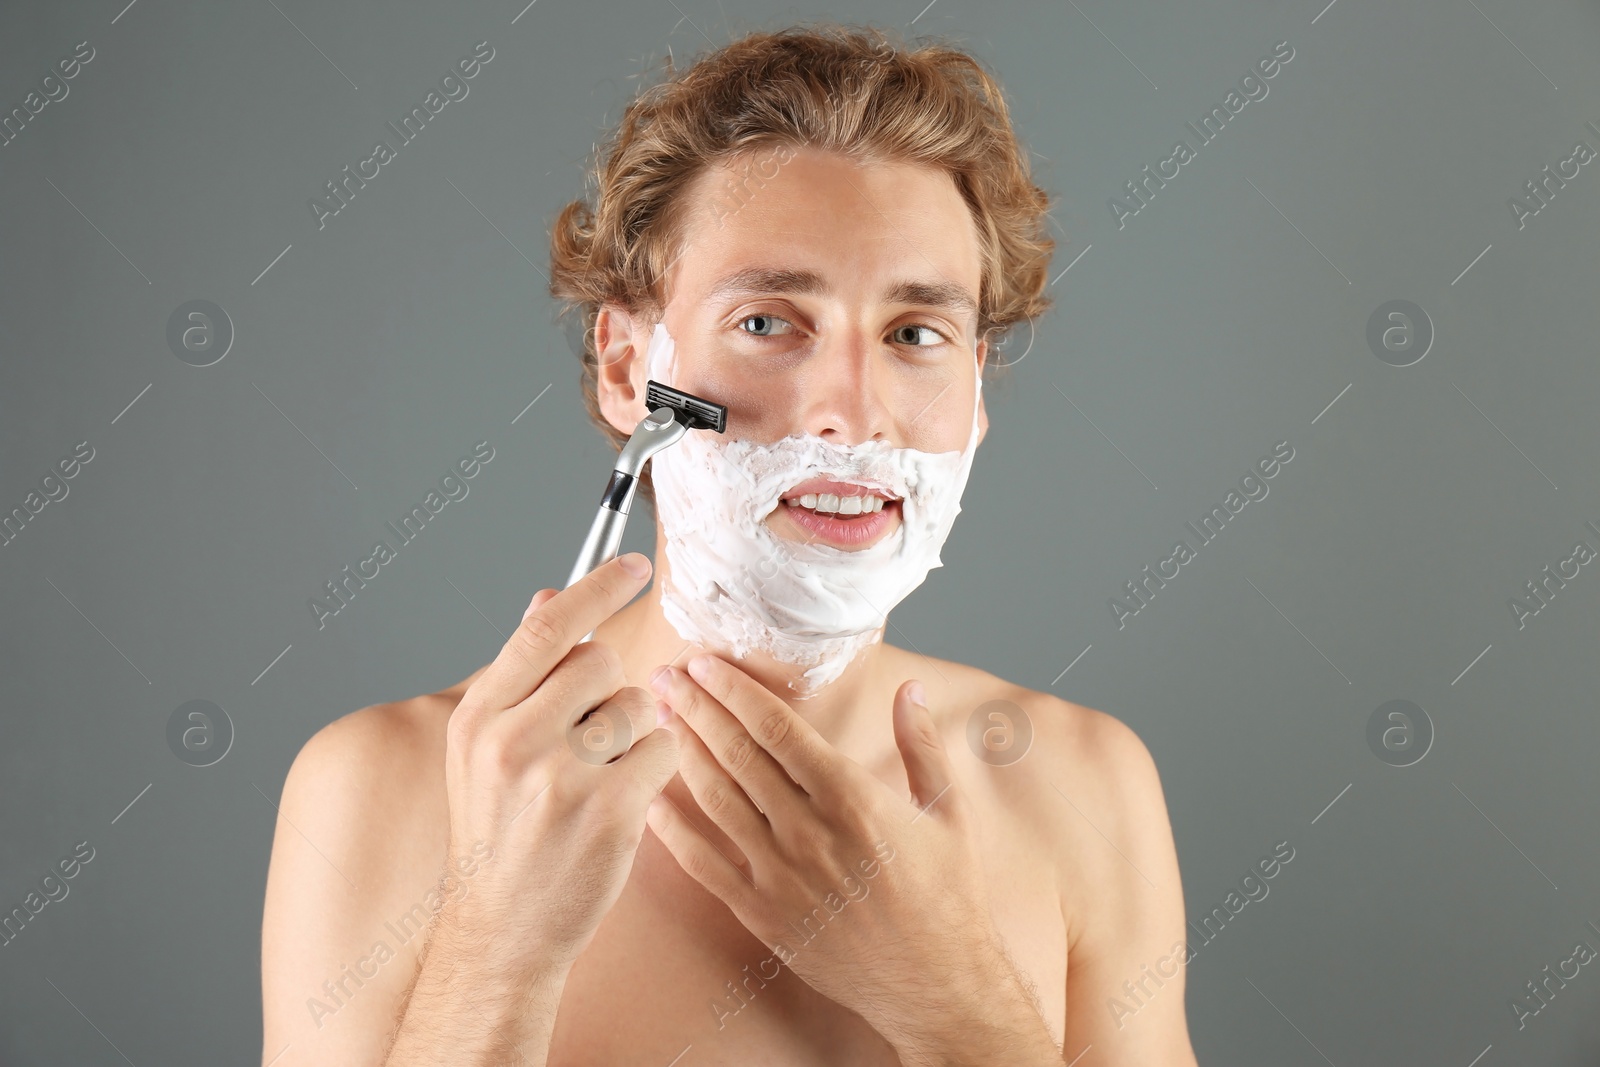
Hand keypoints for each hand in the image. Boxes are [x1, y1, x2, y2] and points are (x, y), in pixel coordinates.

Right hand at [438, 553, 679, 980]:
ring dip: (629, 735)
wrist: (500, 931)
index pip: (547, 626)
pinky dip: (653, 769)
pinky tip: (619, 801)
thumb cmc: (497, 835)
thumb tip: (549, 597)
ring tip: (592, 779)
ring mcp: (560, 777)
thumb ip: (520, 672)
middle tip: (585, 738)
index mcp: (479, 716)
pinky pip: (661, 750)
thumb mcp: (482, 749)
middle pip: (600, 661)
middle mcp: (512, 740)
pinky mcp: (608, 811)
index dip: (597, 586)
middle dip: (607, 690)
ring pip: (635, 706)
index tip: (634, 565)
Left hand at [644, 655, 1013, 1054]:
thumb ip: (922, 744)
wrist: (935, 983)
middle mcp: (809, 831)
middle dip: (697, 708)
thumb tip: (912, 687)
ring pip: (716, 799)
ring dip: (683, 752)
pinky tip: (651, 798)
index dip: (734, 691)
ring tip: (659, 718)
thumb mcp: (949, 810)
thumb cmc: (946, 896)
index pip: (777, 728)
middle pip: (737, 754)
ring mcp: (780, 874)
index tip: (705, 664)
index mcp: (852, 797)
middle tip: (666, 675)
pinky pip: (704, 864)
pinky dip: (673, 830)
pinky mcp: (762, 913)